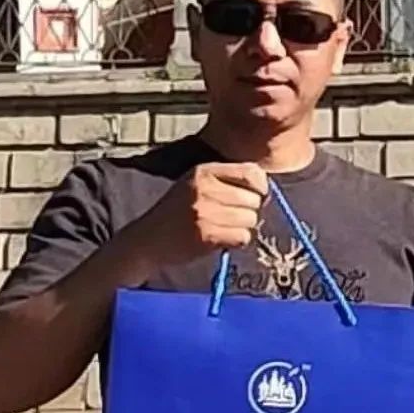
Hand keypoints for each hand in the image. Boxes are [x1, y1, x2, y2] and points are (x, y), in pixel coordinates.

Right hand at [132, 162, 268, 271]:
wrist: (146, 240)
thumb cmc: (177, 212)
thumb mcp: (196, 184)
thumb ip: (227, 180)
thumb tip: (267, 189)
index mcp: (204, 171)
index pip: (252, 173)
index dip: (261, 187)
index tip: (256, 196)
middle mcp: (205, 188)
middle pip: (254, 199)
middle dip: (251, 211)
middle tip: (234, 218)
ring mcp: (205, 211)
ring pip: (251, 219)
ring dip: (244, 227)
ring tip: (225, 228)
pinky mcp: (206, 235)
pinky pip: (242, 237)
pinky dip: (237, 241)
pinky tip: (222, 239)